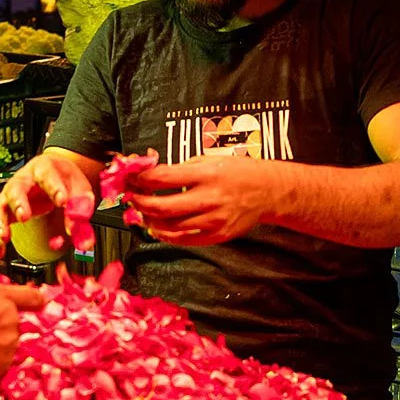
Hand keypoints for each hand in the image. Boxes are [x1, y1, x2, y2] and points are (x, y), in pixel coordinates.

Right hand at [0, 152, 97, 255]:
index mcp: (44, 168)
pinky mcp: (7, 209)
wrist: (56, 175)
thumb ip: (81, 212)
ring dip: (1, 222)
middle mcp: (24, 179)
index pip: (47, 176)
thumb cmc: (66, 181)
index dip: (54, 189)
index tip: (62, 201)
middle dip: (19, 203)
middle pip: (16, 188)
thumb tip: (84, 242)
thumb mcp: (79, 190)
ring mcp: (12, 194)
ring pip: (2, 206)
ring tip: (4, 237)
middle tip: (24, 217)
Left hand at [121, 156, 273, 246]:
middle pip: (161, 207)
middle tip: (132, 199)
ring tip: (145, 213)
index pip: (162, 178)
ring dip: (150, 221)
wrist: (268, 191)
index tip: (131, 180)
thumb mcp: (210, 160)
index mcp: (205, 174)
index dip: (140, 180)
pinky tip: (159, 227)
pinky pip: (183, 239)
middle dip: (140, 203)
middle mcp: (208, 198)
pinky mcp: (217, 235)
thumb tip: (151, 174)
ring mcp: (213, 220)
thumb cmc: (238, 172)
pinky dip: (166, 235)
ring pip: (169, 227)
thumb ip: (182, 168)